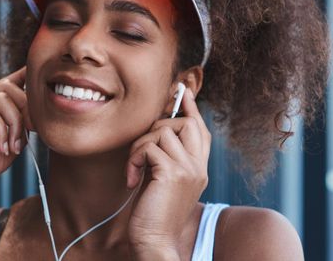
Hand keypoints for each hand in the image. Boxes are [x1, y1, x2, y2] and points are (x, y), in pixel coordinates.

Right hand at [0, 67, 32, 204]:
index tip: (40, 82)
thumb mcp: (8, 149)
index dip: (24, 77)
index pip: (8, 85)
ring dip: (14, 123)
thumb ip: (20, 130)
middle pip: (9, 88)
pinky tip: (0, 147)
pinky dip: (0, 129)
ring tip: (12, 147)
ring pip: (2, 97)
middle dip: (27, 108)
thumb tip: (34, 118)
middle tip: (31, 131)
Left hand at [126, 88, 210, 257]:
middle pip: (187, 123)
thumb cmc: (153, 211)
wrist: (154, 241)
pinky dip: (134, 159)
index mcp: (198, 167)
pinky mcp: (172, 172)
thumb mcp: (164, 180)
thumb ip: (166, 157)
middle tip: (143, 148)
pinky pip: (149, 146)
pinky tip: (132, 179)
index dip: (191, 109)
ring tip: (134, 168)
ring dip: (139, 146)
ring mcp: (188, 168)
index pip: (201, 130)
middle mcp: (198, 166)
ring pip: (162, 132)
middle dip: (160, 126)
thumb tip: (157, 132)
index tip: (181, 91)